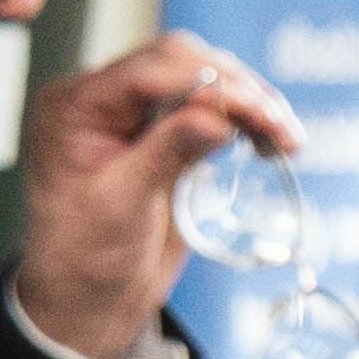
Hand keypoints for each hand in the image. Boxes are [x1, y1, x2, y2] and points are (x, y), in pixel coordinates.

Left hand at [15, 32, 296, 358]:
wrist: (88, 297)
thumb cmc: (86, 257)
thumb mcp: (122, 206)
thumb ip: (165, 154)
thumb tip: (216, 114)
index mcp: (73, 106)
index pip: (151, 69)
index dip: (212, 83)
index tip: (260, 114)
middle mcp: (100, 99)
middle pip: (182, 61)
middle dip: (237, 88)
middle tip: (280, 129)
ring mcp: (132, 112)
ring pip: (203, 77)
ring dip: (250, 101)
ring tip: (284, 140)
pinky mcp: (162, 131)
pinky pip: (210, 106)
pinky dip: (244, 117)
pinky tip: (268, 141)